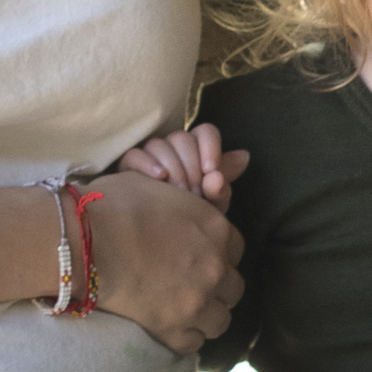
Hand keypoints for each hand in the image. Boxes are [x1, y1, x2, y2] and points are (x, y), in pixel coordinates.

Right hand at [77, 172, 244, 355]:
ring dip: (207, 316)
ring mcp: (197, 301)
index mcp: (215, 229)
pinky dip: (185, 338)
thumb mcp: (159, 188)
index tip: (201, 257)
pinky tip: (171, 328)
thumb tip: (178, 210)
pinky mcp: (173, 328)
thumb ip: (183, 204)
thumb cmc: (114, 205)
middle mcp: (215, 267)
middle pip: (233, 287)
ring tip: (185, 311)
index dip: (218, 254)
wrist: (86, 240)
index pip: (236, 249)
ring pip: (221, 320)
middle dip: (217, 287)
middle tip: (193, 285)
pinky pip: (193, 343)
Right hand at [115, 122, 249, 210]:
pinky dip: (148, 164)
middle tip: (194, 193)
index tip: (211, 170)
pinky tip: (159, 179)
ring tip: (178, 192)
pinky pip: (134, 155)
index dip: (210, 146)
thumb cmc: (188, 220)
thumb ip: (222, 187)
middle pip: (182, 138)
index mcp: (196, 153)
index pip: (205, 132)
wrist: (155, 239)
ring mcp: (149, 156)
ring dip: (172, 168)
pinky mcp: (128, 167)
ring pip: (159, 144)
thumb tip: (243, 157)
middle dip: (190, 166)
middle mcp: (173, 149)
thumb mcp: (210, 209)